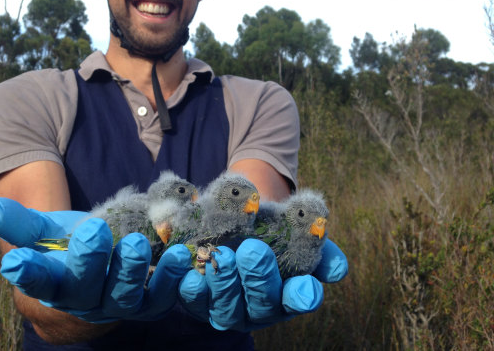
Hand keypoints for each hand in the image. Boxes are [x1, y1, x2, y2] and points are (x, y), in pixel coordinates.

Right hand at [0, 197, 191, 322]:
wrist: (102, 269)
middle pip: (84, 288)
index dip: (29, 273)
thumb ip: (21, 223)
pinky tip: (179, 256)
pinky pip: (161, 298)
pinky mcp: (149, 303)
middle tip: (94, 231)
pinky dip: (171, 280)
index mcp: (54, 284)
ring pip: (123, 296)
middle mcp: (85, 300)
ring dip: (130, 271)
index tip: (17, 261)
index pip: (38, 282)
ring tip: (136, 243)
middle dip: (88, 261)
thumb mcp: (45, 232)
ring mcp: (118, 304)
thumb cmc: (69, 246)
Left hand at [178, 238, 347, 330]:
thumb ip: (314, 242)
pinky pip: (192, 298)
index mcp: (287, 293)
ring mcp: (227, 307)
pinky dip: (189, 285)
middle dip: (258, 277)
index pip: (299, 299)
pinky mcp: (197, 300)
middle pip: (261, 303)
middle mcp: (258, 307)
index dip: (302, 295)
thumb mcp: (294, 227)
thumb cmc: (271, 225)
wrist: (234, 216)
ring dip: (223, 282)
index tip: (305, 286)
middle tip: (253, 249)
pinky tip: (186, 267)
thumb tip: (337, 269)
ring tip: (222, 255)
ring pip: (225, 306)